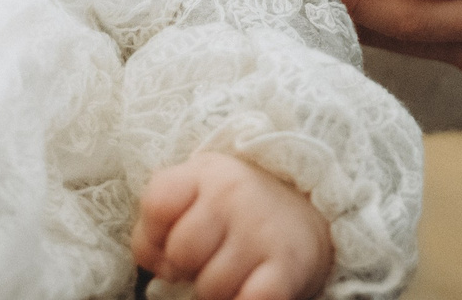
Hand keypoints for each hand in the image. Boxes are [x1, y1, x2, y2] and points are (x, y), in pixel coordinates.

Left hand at [132, 151, 333, 299]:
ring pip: (210, 287)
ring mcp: (261, 230)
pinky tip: (250, 289)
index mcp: (205, 173)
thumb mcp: (195, 193)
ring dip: (218, 290)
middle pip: (180, 252)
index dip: (154, 236)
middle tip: (209, 258)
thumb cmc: (235, 209)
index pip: (157, 205)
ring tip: (235, 270)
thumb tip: (157, 265)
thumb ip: (159, 220)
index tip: (171, 240)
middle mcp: (232, 194)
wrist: (307, 212)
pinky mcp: (287, 266)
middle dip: (188, 267)